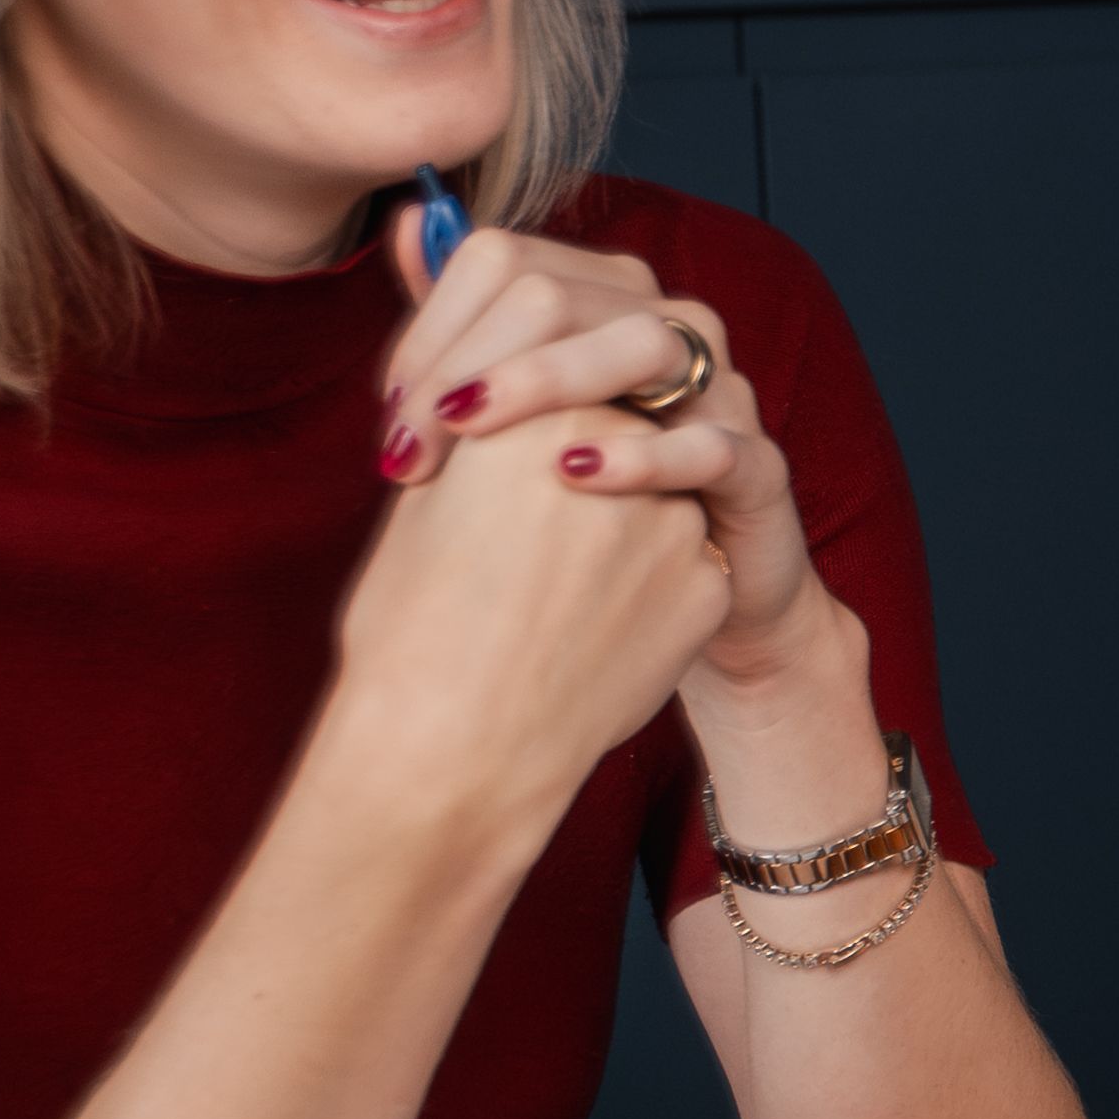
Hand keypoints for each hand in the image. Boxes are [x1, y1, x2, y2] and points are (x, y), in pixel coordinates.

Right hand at [325, 383, 732, 840]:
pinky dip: (639, 582)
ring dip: (612, 518)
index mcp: (536, 411)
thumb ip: (477, 432)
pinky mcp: (709, 583)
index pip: (551, 373)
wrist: (456, 746)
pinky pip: (680, 561)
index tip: (482, 460)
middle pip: (611, 423)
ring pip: (654, 491)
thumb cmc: (410, 624)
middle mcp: (622, 446)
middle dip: (570, 460)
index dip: (516, 413)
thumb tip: (492, 395)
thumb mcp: (424, 501)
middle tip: (523, 527)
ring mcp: (677, 517)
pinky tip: (588, 627)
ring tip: (547, 586)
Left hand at [378, 205, 822, 667]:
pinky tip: (573, 475)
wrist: (686, 593)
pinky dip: (641, 454)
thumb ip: (466, 322)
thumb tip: (414, 222)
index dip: (429, 329)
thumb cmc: (588, 501)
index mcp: (609, 299)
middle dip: (460, 366)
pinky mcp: (759, 470)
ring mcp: (722, 392)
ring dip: (541, 381)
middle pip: (554, 295)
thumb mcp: (515, 413)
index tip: (391, 417)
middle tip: (406, 450)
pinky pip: (709, 444)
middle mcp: (671, 325)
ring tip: (471, 433)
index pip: (502, 261)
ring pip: (640, 343)